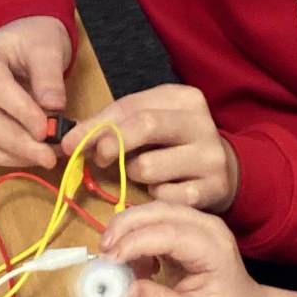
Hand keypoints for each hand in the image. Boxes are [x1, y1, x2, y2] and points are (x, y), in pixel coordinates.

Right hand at [0, 16, 73, 170]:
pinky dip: (4, 159)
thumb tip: (54, 107)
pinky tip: (29, 157)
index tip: (46, 130)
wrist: (22, 43)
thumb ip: (49, 76)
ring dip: (14, 155)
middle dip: (20, 143)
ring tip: (46, 156)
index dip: (21, 112)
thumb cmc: (34, 42)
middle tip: (51, 156)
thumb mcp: (48, 48)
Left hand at [63, 85, 239, 211]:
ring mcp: (210, 157)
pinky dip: (155, 196)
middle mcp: (202, 123)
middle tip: (99, 158)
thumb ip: (111, 126)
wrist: (226, 170)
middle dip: (113, 143)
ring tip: (144, 174)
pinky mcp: (213, 189)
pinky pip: (164, 197)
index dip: (96, 125)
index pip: (131, 106)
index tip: (71, 143)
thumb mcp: (149, 123)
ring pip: (149, 168)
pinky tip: (163, 190)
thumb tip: (70, 141)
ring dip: (135, 176)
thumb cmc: (174, 144)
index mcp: (184, 99)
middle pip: (146, 125)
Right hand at [98, 203, 268, 296]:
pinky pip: (154, 221)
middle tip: (102, 253)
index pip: (169, 234)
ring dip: (128, 229)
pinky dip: (136, 236)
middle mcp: (207, 227)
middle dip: (125, 226)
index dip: (135, 243)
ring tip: (116, 261)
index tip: (109, 260)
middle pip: (159, 211)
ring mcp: (198, 223)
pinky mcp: (186, 227)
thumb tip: (125, 289)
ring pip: (154, 211)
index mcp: (214, 249)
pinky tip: (136, 264)